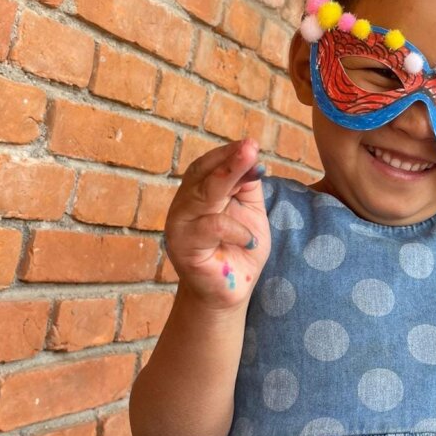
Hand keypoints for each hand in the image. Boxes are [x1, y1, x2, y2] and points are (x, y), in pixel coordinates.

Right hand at [164, 139, 271, 309]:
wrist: (230, 291)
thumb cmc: (239, 248)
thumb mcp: (250, 211)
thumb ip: (248, 185)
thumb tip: (252, 157)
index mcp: (198, 192)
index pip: (208, 166)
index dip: (228, 154)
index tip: (251, 144)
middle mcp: (184, 205)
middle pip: (204, 175)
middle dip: (229, 160)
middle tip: (250, 147)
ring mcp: (180, 225)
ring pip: (203, 195)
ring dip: (229, 177)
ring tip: (254, 166)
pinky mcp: (184, 247)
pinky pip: (211, 227)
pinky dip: (235, 229)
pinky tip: (251, 239)